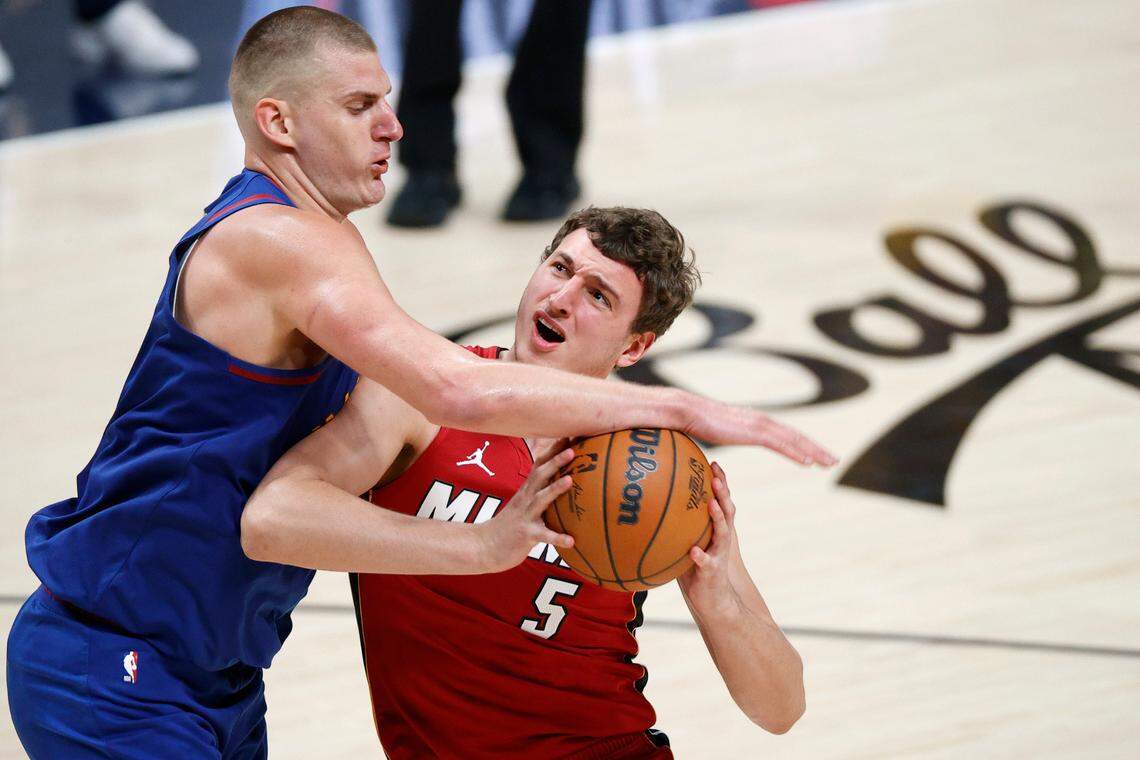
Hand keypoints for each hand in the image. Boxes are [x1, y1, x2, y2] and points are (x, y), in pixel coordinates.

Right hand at [478, 440, 574, 572]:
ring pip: (540, 500)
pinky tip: (571, 540)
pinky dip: (557, 538)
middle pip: (540, 476)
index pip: (540, 465)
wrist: (484, 546)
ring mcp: (525, 516)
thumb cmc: (510, 525)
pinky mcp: (526, 535)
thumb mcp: (523, 504)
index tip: (569, 434)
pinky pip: (543, 537)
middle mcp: (525, 499)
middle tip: (572, 449)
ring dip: (555, 489)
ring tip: (570, 480)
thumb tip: (562, 482)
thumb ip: (539, 493)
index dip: (554, 450)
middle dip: (556, 461)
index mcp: (527, 491)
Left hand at [677, 462, 745, 618]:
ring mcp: (719, 553)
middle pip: (726, 509)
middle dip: (722, 492)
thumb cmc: (695, 568)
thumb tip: (649, 505)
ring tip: (711, 504)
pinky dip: (701, 556)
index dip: (719, 481)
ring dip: (718, 517)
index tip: (712, 461)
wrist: (712, 599)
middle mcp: (721, 537)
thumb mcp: (686, 542)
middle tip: (716, 475)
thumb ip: (676, 525)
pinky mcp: (713, 571)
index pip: (719, 500)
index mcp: (715, 528)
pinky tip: (694, 551)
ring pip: (722, 533)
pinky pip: (707, 562)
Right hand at [685, 397, 836, 467]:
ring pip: (794, 440)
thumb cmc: (697, 422)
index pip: (787, 434)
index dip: (804, 444)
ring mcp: (759, 425)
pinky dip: (796, 453)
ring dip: (814, 452)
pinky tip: (808, 463)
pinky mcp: (753, 432)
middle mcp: (762, 420)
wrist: (688, 411)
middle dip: (817, 448)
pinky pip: (780, 445)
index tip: (817, 455)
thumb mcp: (719, 432)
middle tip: (834, 460)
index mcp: (756, 421)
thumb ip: (728, 435)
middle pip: (797, 436)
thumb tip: (724, 441)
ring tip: (829, 463)